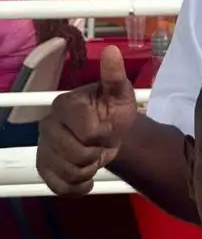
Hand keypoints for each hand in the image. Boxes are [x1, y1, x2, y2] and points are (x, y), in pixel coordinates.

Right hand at [37, 46, 137, 194]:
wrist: (109, 134)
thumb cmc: (113, 111)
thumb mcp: (120, 93)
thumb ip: (115, 75)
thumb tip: (112, 51)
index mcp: (65, 104)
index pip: (88, 131)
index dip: (106, 135)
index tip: (111, 129)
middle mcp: (47, 125)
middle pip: (77, 154)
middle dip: (98, 154)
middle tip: (102, 146)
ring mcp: (43, 147)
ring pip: (70, 172)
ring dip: (91, 170)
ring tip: (95, 157)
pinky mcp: (43, 168)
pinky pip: (61, 187)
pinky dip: (79, 188)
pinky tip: (87, 178)